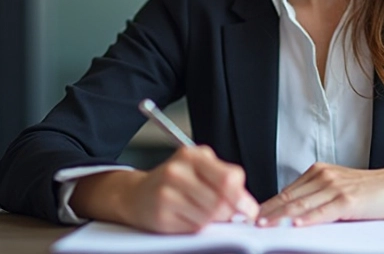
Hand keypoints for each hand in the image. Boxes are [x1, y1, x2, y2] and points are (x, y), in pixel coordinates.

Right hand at [69, 145, 258, 233]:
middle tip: (226, 215)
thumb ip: (223, 180)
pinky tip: (188, 218)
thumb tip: (247, 205)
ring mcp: (167, 192)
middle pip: (221, 201)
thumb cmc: (174, 183)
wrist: (136, 194)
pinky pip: (193, 227)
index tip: (246, 209)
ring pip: (209, 217)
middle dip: (228, 213)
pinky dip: (197, 227)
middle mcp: (177, 171)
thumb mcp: (199, 169)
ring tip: (202, 214)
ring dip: (212, 221)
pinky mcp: (161, 214)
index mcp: (192, 155)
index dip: (242, 198)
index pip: (229, 178)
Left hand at [257, 163, 383, 226]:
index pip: (286, 191)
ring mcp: (334, 188)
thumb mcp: (337, 186)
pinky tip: (296, 225)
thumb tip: (293, 210)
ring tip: (264, 225)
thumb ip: (316, 194)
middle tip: (249, 222)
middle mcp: (323, 177)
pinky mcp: (347, 200)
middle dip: (267, 212)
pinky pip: (323, 211)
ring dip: (280, 217)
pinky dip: (308, 219)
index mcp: (318, 172)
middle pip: (289, 198)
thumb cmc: (368, 189)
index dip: (268, 204)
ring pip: (301, 205)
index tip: (252, 215)